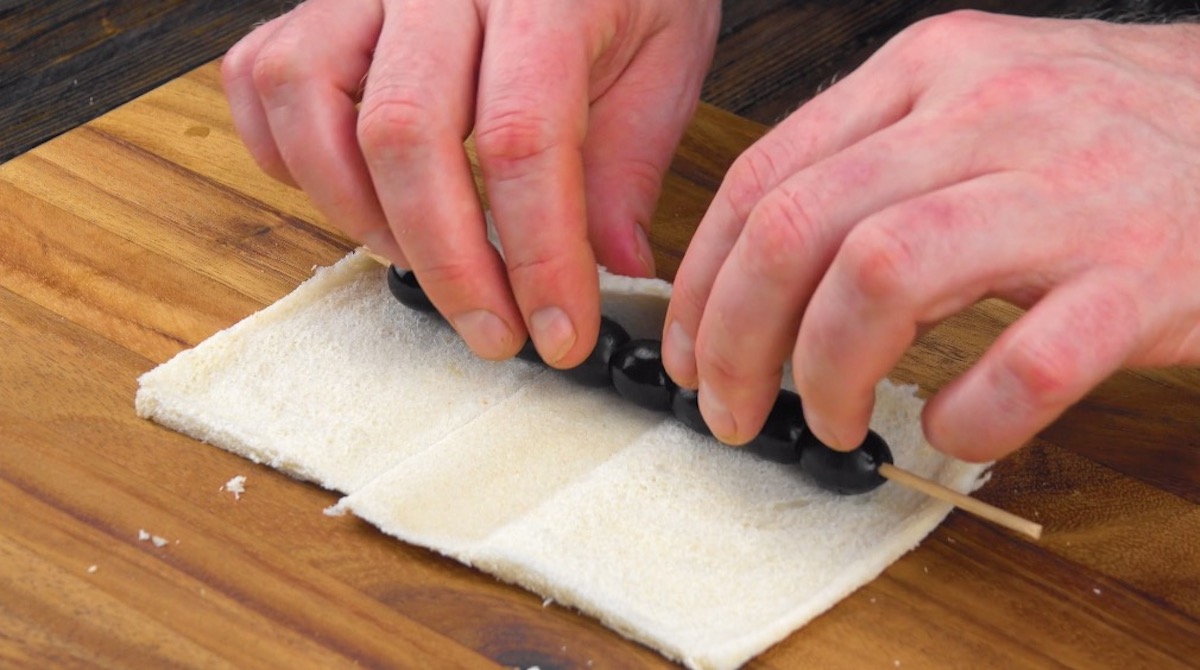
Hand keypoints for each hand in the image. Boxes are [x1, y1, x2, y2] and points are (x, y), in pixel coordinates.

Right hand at [221, 0, 718, 364]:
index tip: (559, 332)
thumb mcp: (666, 55)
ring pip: (308, 98)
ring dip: (354, 209)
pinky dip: (285, 151)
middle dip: (447, 262)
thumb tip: (613, 266)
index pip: (522, 138)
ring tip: (416, 260)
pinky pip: (261, 73)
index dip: (536, 255)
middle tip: (492, 330)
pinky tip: (350, 194)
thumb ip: (632, 160)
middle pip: (405, 134)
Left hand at [663, 11, 1199, 461]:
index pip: (765, 176)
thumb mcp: (976, 104)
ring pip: (883, 277)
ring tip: (832, 420)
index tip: (690, 351)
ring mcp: (1068, 192)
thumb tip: (758, 272)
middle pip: (800, 227)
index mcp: (928, 70)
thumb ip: (873, 164)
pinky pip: (1023, 366)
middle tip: (734, 408)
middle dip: (738, 339)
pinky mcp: (1142, 277)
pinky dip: (966, 417)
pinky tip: (954, 427)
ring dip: (829, 372)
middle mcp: (987, 114)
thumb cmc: (1104, 133)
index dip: (703, 281)